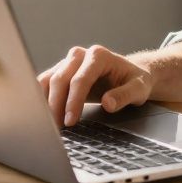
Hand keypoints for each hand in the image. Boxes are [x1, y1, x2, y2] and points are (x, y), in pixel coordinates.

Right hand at [38, 45, 154, 126]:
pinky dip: (42, 99)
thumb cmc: (135, 81)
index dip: (73, 101)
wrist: (130, 75)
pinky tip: (44, 115)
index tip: (70, 120)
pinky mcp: (60, 72)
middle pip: (60, 78)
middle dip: (56, 104)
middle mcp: (80, 55)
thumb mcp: (139, 89)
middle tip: (57, 127)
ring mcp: (68, 62)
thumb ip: (125, 95)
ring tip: (49, 124)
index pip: (80, 79)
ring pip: (48, 80)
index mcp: (99, 55)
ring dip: (45, 102)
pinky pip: (45, 83)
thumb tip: (108, 103)